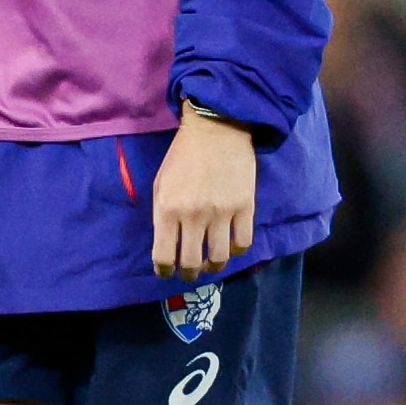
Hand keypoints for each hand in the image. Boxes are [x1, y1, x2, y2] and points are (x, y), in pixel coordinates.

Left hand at [150, 108, 256, 281]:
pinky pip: (243, 243)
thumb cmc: (182, 156)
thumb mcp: (160, 183)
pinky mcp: (245, 208)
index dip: (164, 270)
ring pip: (220, 258)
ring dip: (213, 268)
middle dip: (189, 274)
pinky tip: (230, 249)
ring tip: (210, 266)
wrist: (216, 130)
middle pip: (192, 262)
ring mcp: (221, 213)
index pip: (164, 255)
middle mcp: (193, 216)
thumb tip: (167, 243)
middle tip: (189, 274)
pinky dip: (237, 252)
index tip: (166, 273)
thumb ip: (161, 214)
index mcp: (167, 209)